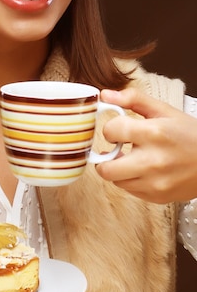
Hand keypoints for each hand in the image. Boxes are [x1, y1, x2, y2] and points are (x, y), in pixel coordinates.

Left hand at [96, 88, 196, 203]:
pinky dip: (132, 180)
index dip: (111, 129)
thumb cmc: (190, 134)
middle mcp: (152, 161)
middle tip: (117, 150)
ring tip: (134, 159)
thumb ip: (133, 99)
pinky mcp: (157, 196)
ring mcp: (155, 183)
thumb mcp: (164, 110)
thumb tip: (104, 95)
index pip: (110, 131)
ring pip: (116, 181)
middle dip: (105, 158)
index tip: (119, 130)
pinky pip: (130, 190)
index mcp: (154, 133)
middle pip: (104, 168)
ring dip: (119, 170)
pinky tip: (145, 170)